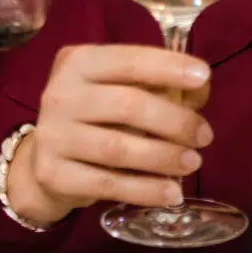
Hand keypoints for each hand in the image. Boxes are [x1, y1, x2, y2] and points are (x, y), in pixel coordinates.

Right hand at [6, 45, 213, 225]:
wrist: (47, 158)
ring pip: (117, 148)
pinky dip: (146, 190)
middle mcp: (60, 94)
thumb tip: (200, 89)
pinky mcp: (53, 173)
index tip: (204, 77)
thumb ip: (159, 87)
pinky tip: (172, 192)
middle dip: (175, 120)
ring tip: (192, 162)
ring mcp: (53, 135)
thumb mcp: (119, 90)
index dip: (168, 67)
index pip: (128, 60)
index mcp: (79, 62)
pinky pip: (108, 184)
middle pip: (127, 105)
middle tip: (205, 136)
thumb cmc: (96, 117)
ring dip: (164, 156)